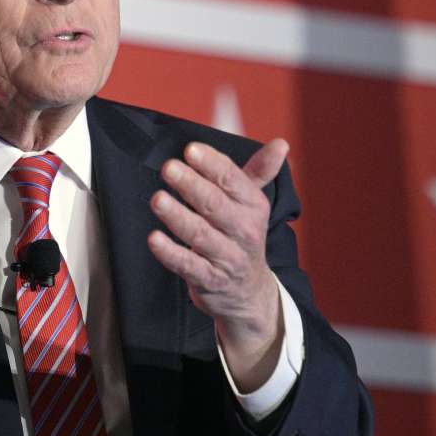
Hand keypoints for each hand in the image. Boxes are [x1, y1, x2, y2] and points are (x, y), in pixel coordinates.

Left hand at [146, 139, 289, 390]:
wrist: (248, 292)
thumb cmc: (241, 236)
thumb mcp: (252, 204)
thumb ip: (259, 171)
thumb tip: (281, 143)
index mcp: (254, 206)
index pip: (233, 180)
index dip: (212, 164)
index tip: (190, 150)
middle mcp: (244, 231)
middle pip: (215, 204)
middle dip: (191, 185)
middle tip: (169, 168)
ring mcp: (228, 257)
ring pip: (200, 234)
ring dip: (177, 216)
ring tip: (158, 199)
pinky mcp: (209, 280)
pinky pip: (188, 265)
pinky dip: (170, 252)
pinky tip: (154, 238)